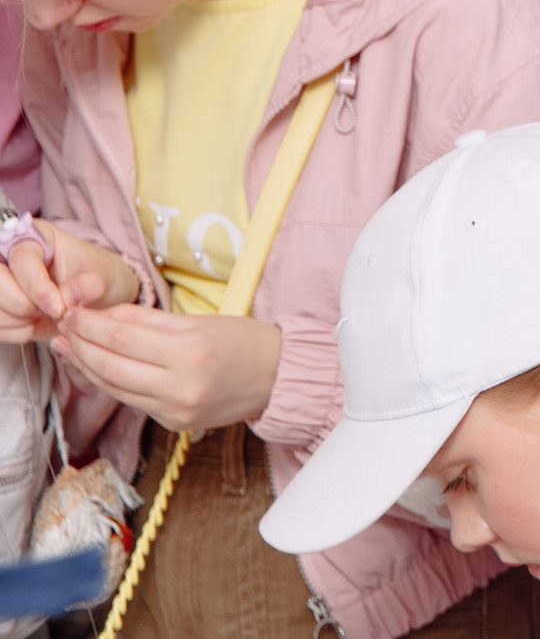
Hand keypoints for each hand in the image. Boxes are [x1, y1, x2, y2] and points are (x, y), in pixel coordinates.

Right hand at [0, 224, 137, 342]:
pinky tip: (34, 323)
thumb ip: (88, 286)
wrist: (91, 297)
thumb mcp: (100, 278)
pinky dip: (14, 331)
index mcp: (35, 236)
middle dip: (21, 305)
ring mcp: (0, 280)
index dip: (37, 287)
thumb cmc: (93, 278)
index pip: (22, 259)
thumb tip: (68, 297)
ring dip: (18, 321)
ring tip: (46, 315)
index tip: (58, 308)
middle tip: (51, 311)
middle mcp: (8, 255)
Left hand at [54, 303, 281, 431]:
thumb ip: (147, 320)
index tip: (72, 312)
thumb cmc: (245, 341)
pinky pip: (133, 401)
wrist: (279, 377)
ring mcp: (176, 409)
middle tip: (64, 327)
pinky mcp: (174, 423)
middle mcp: (181, 386)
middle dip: (81, 345)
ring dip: (87, 366)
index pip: (123, 338)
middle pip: (112, 365)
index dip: (90, 325)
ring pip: (116, 388)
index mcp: (190, 352)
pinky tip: (98, 367)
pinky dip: (111, 383)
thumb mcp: (199, 321)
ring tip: (69, 347)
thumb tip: (103, 315)